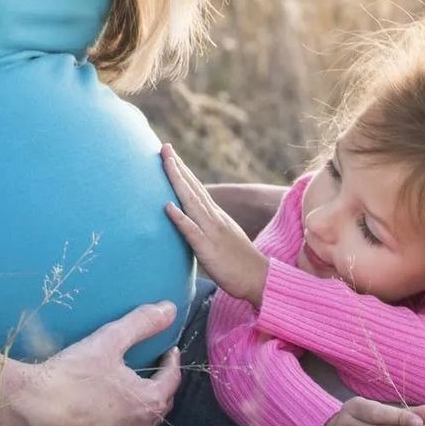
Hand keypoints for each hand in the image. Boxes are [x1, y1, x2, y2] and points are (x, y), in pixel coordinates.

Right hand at [0, 302, 181, 425]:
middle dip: (161, 383)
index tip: (168, 350)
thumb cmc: (72, 376)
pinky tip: (113, 409)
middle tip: (155, 367)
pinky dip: (126, 419)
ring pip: (145, 420)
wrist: (32, 408)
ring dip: (145, 404)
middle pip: (162, 402)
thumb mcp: (109, 341)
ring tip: (135, 388)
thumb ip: (141, 324)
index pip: (172, 379)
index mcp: (150, 401)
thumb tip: (170, 308)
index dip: (172, 362)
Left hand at [161, 144, 268, 305]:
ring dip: (178, 182)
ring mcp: (212, 232)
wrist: (260, 279)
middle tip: (164, 146)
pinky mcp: (209, 249)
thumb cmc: (240, 264)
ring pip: (192, 202)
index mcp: (216, 217)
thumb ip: (208, 229)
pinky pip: (192, 231)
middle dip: (178, 167)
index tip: (170, 154)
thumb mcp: (223, 240)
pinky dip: (180, 218)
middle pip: (193, 188)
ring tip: (165, 163)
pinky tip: (168, 206)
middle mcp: (214, 219)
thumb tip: (193, 224)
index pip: (197, 190)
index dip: (183, 172)